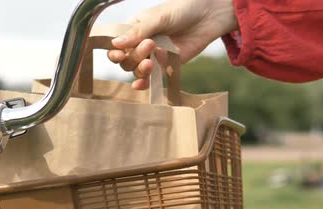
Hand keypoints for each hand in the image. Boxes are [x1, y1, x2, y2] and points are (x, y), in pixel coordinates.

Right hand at [108, 0, 237, 89]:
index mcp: (134, 29)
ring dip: (140, 69)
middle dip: (134, 57)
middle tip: (150, 45)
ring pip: (137, 70)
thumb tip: (115, 44)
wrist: (207, 17)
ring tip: (151, 61)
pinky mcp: (165, 65)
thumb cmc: (181, 10)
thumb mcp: (157, 18)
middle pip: (126, 60)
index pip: (116, 44)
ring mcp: (153, 55)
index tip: (119, 53)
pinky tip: (140, 85)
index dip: (115, 51)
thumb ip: (138, 32)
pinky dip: (144, 83)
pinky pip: (151, 78)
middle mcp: (140, 43)